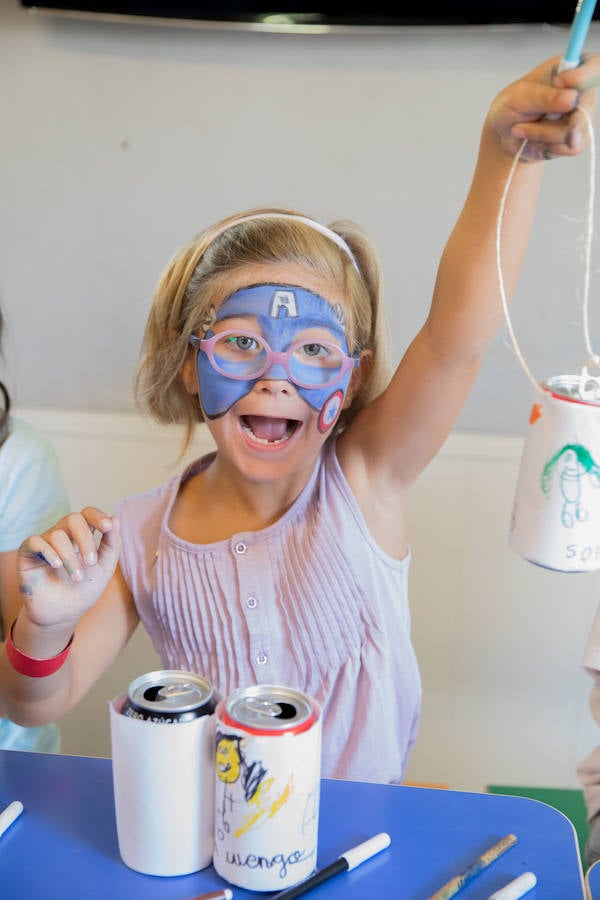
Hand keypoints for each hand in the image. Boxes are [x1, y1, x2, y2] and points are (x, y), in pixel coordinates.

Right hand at [17, 507, 119, 630]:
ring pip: (58, 535)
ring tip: (77, 578)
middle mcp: (63, 535)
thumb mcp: (104, 569)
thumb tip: (115, 519)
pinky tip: (56, 565)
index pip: (88, 514)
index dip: (98, 516)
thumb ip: (111, 545)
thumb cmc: (84, 590)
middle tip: (91, 563)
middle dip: (86, 540)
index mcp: (82, 535)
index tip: (108, 527)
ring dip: (70, 557)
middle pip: (73, 519)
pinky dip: (48, 552)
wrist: (62, 615)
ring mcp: (45, 543)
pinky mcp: (27, 554)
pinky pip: (35, 542)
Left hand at [487, 54, 599, 161]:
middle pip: (586, 105)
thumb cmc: (511, 108)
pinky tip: (535, 141)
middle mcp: (581, 91)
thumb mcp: (518, 97)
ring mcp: (582, 116)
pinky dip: (548, 147)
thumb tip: (572, 98)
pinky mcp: (580, 138)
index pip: (594, 66)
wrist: (506, 137)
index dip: (584, 75)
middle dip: (554, 121)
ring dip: (542, 134)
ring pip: (575, 131)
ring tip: (521, 129)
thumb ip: (543, 97)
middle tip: (527, 125)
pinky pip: (572, 147)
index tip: (560, 81)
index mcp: (569, 69)